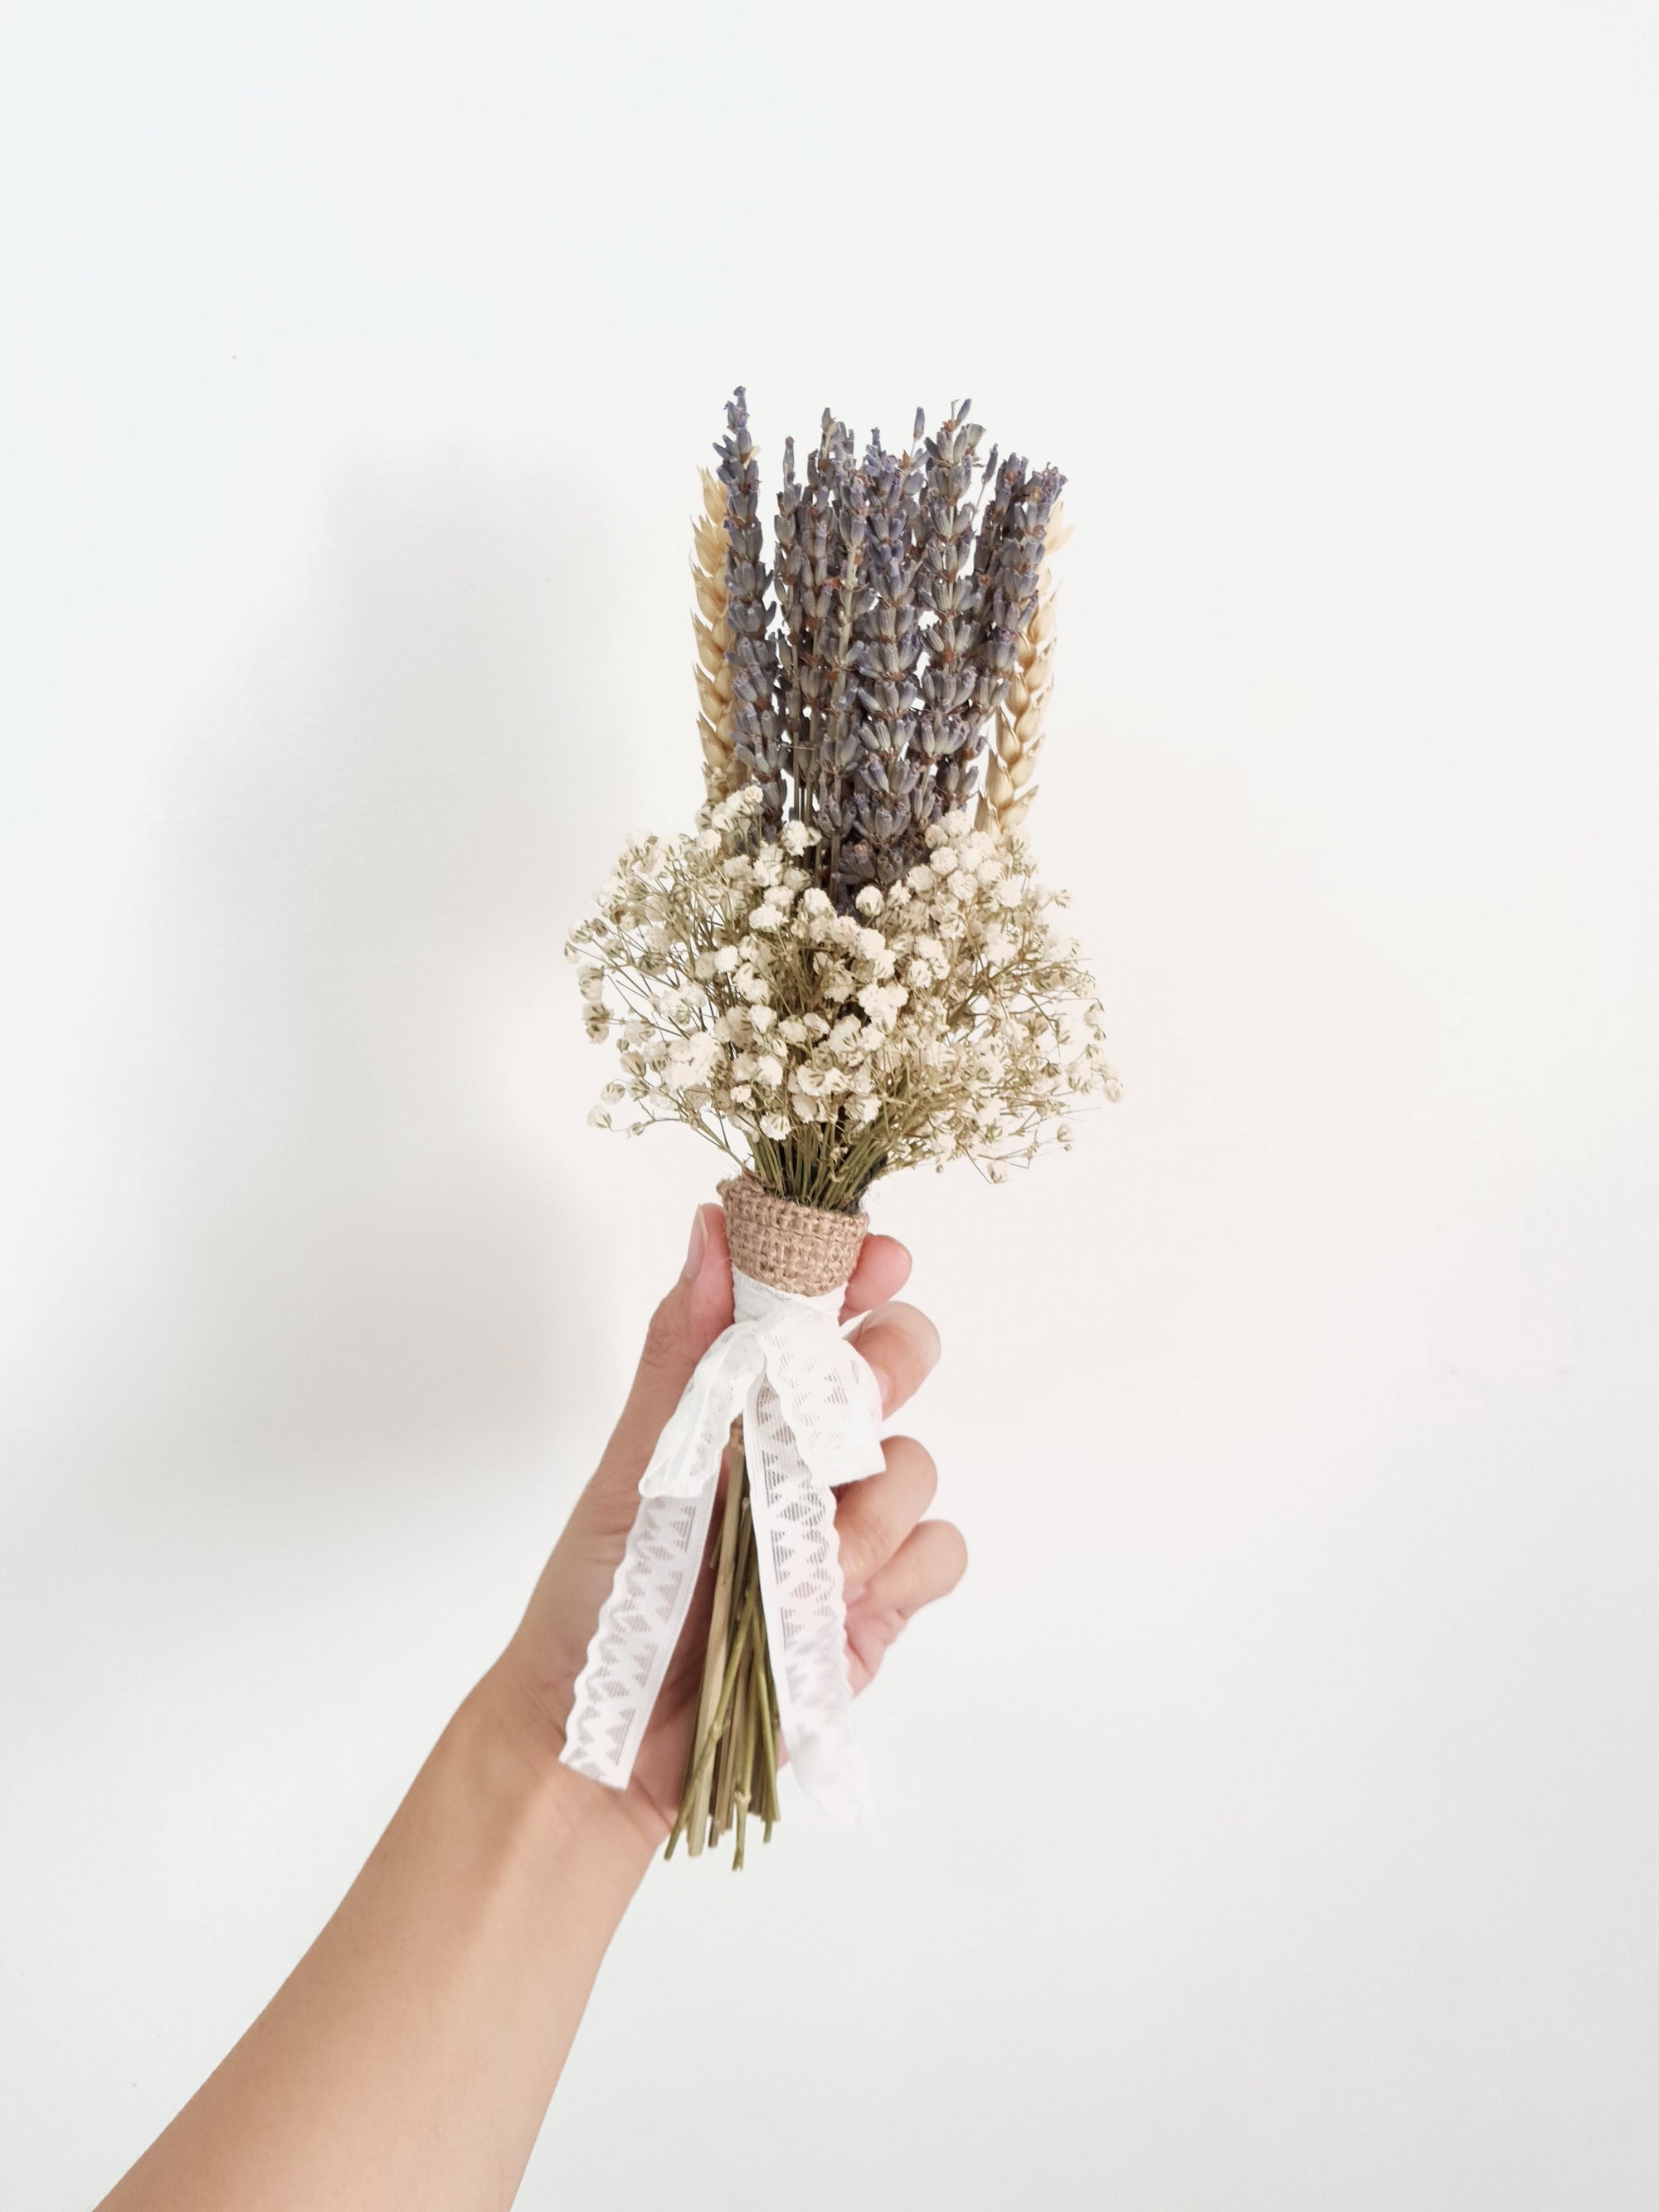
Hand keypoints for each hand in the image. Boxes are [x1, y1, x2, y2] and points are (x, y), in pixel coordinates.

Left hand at [498, 1202, 967, 1846]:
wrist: (603, 1741)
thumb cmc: (598, 1599)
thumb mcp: (634, 1466)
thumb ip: (680, 1350)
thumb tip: (711, 1224)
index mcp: (738, 1399)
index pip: (814, 1302)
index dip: (852, 1264)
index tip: (872, 1253)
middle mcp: (802, 1450)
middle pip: (897, 1360)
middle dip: (890, 1367)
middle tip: (846, 1407)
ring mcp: (847, 1525)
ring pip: (918, 1463)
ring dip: (871, 1505)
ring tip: (804, 1561)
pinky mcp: (879, 1601)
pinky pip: (940, 1551)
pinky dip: (905, 1569)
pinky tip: (844, 1598)